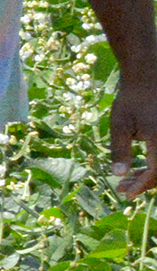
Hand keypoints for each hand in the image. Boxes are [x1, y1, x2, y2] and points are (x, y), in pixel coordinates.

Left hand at [111, 71, 156, 197]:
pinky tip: (138, 168)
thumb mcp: (120, 124)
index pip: (155, 172)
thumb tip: (118, 175)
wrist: (149, 76)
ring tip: (127, 180)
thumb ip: (119, 151)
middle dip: (144, 183)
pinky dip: (154, 164)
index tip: (125, 194)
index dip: (141, 186)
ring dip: (149, 175)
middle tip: (122, 188)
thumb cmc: (131, 99)